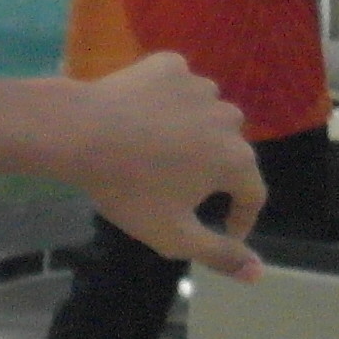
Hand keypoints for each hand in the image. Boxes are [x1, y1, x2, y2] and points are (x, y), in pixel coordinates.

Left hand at [57, 53, 269, 279]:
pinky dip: (168, 101)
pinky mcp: (169, 64)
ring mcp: (200, 86)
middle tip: (178, 189)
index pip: (253, 194)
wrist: (79, 132)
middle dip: (212, 174)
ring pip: (205, 117)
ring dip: (192, 134)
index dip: (241, 218)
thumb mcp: (173, 235)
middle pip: (230, 153)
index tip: (224, 230)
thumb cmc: (128, 190)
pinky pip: (177, 88)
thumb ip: (220, 254)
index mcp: (236, 160)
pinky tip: (144, 115)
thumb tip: (259, 273)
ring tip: (158, 151)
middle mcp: (229, 118)